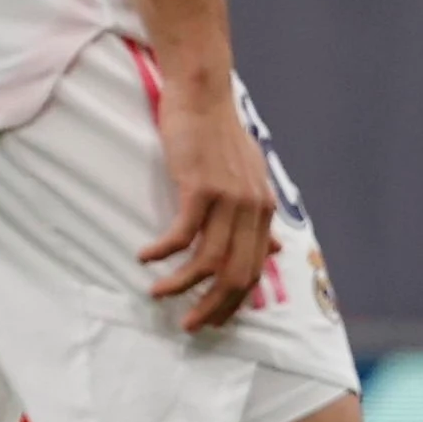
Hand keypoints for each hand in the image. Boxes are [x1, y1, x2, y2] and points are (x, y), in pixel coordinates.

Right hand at [139, 61, 279, 334]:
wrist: (203, 95)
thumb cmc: (220, 137)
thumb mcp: (250, 178)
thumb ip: (260, 217)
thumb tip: (277, 250)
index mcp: (264, 210)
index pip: (253, 270)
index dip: (233, 302)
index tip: (212, 320)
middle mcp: (252, 208)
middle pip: (235, 273)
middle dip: (212, 307)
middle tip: (188, 325)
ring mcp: (229, 198)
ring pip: (208, 260)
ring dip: (180, 285)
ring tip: (158, 293)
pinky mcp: (201, 186)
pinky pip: (182, 234)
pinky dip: (162, 252)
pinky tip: (145, 257)